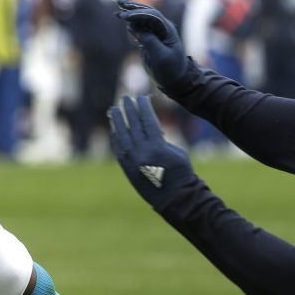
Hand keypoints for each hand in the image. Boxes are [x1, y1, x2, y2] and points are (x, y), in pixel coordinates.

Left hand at [108, 95, 197, 211]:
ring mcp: (132, 160)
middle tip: (125, 98)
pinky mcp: (127, 168)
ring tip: (113, 109)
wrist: (174, 197)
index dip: (143, 107)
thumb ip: (162, 138)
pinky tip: (114, 128)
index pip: (147, 120)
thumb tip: (149, 128)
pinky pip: (118, 149)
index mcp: (157, 146)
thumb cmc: (180, 171)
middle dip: (129, 110)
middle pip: (132, 125)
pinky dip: (116, 137)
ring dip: (117, 121)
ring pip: (121, 135)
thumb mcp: (177, 151)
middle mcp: (142, 152)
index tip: (141, 97)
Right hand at [113, 0, 190, 93]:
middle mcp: (162, 27)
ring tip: (117, 3)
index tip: (124, 16)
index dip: (137, 14)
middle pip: (146, 11)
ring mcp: (156, 32)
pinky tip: (123, 17)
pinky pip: (140, 25)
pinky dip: (131, 20)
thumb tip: (134, 27)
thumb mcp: (160, 57)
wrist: (175, 79)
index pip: (151, 16)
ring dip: (130, 10)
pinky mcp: (151, 38)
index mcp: (167, 30)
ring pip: (142, 16)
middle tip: (117, 1)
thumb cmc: (170, 69)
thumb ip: (148, 41)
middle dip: (132, 6)